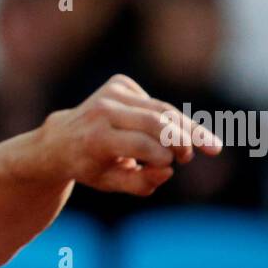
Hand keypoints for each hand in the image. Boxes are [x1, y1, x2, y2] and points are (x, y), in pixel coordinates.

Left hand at [38, 74, 221, 195]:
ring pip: (162, 108)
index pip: (142, 144)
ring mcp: (110, 93)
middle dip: (185, 138)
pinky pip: (153, 102)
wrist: (61, 139)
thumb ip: (141, 183)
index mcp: (95, 139)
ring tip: (207, 145)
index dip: (165, 156)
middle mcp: (102, 111)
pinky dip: (163, 118)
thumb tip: (169, 170)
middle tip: (203, 152)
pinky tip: (156, 131)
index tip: (174, 165)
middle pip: (157, 122)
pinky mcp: (119, 83)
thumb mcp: (111, 184)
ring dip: (188, 127)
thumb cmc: (90, 166)